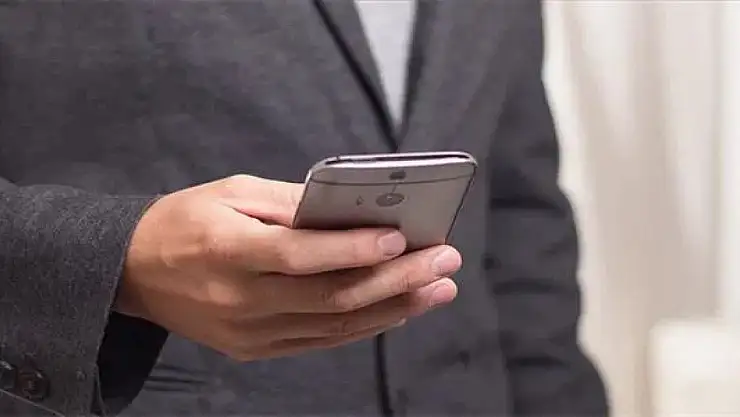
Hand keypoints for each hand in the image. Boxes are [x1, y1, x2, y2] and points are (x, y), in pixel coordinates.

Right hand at [117, 174, 460, 360]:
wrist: (135, 272)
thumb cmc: (185, 220)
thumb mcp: (231, 192)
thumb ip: (290, 203)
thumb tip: (351, 208)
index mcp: (229, 252)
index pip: (302, 256)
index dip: (354, 249)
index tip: (403, 239)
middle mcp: (242, 301)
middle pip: (332, 296)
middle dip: (397, 279)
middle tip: (445, 261)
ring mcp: (251, 333)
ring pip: (335, 325)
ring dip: (394, 308)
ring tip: (438, 289)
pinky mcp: (256, 349)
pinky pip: (321, 341)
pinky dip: (364, 326)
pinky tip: (398, 309)